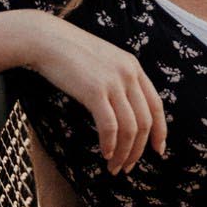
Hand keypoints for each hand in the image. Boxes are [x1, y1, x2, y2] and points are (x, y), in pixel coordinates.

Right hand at [23, 15, 166, 173]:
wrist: (46, 39)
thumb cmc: (70, 54)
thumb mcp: (104, 62)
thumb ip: (118, 80)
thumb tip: (123, 110)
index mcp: (134, 68)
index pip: (156, 105)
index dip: (160, 131)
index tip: (158, 150)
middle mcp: (129, 75)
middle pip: (144, 122)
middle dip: (138, 149)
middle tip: (127, 166)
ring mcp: (113, 82)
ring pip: (130, 128)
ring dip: (123, 152)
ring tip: (114, 167)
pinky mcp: (95, 91)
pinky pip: (110, 126)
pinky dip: (110, 144)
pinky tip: (105, 154)